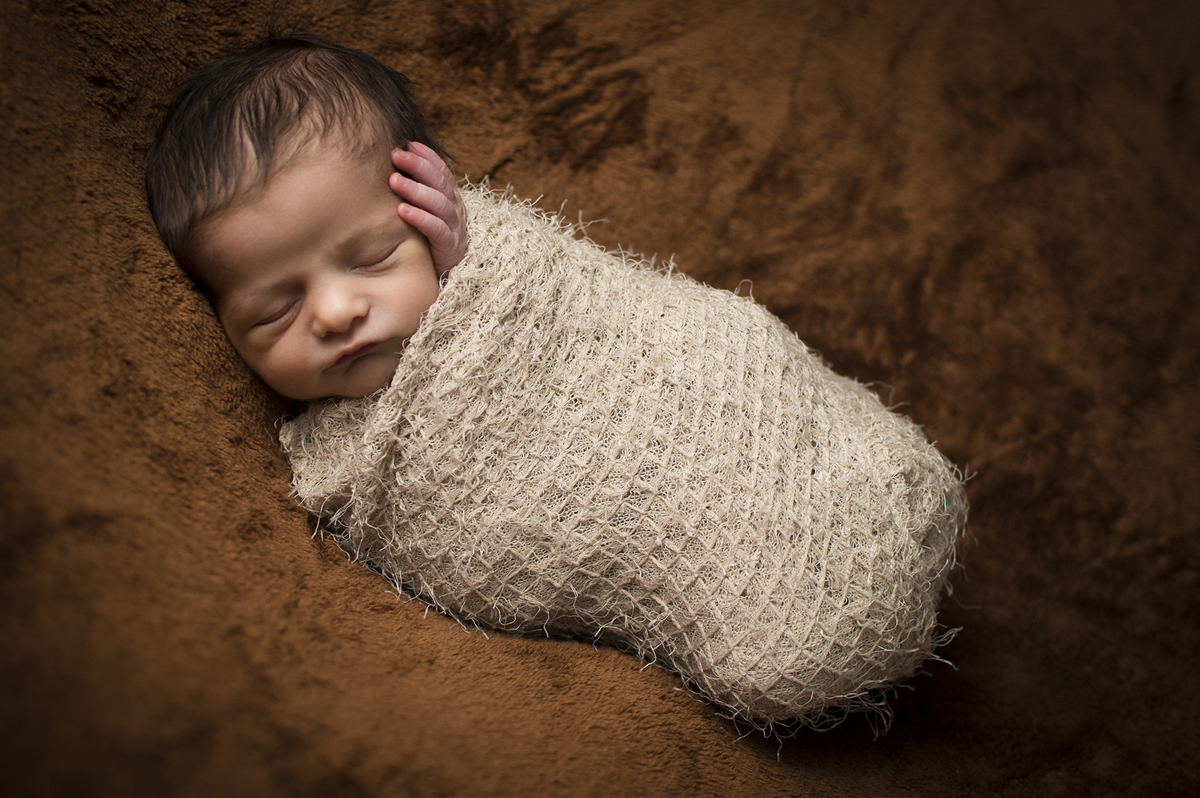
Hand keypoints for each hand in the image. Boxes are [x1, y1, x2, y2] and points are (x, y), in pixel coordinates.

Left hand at [390, 142, 468, 276]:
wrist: (439, 277)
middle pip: (440, 182)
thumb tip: (385, 167)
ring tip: (394, 180)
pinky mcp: (450, 248)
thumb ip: (412, 193)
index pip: (442, 171)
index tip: (408, 144)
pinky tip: (403, 210)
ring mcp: (455, 229)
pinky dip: (421, 218)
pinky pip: (437, 229)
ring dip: (415, 190)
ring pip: (439, 203)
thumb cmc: (423, 240)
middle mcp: (455, 210)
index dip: (427, 157)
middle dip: (418, 166)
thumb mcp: (421, 213)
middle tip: (396, 155)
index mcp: (450, 198)